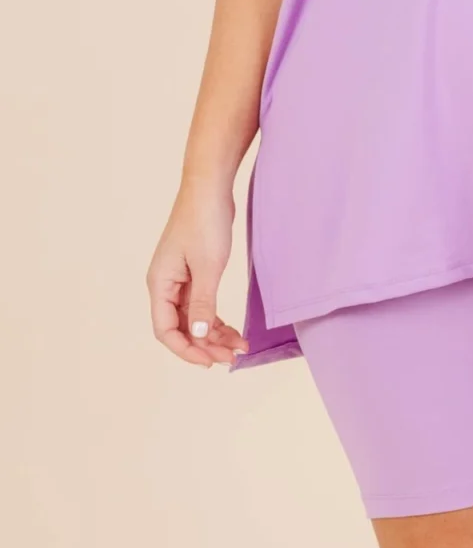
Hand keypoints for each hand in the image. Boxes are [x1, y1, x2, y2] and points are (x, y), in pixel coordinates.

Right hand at [146, 177, 249, 366]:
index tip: (210, 361)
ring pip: (194, 318)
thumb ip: (203, 303)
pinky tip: (233, 329)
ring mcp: (179, 279)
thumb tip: (200, 336)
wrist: (210, 186)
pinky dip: (216, 318)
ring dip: (213, 334)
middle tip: (232, 357)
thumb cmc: (205, 220)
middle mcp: (165, 284)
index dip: (186, 350)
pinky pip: (202, 304)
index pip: (165, 330)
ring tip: (238, 347)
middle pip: (180, 327)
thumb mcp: (208, 266)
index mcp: (159, 284)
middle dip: (205, 345)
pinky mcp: (194, 272)